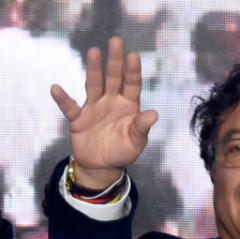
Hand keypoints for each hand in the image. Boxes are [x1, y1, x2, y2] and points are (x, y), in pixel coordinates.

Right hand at [50, 36, 157, 189]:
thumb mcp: (136, 141)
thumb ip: (142, 127)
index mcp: (128, 106)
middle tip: (116, 41)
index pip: (132, 85)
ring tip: (94, 52)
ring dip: (93, 70)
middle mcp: (111, 102)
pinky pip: (70, 107)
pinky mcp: (79, 119)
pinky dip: (63, 99)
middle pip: (113, 78)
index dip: (132, 71)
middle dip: (115, 61)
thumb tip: (154, 113)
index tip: (133, 55)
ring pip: (94, 85)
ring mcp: (94, 108)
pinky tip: (56, 88)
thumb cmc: (123, 151)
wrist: (103, 166)